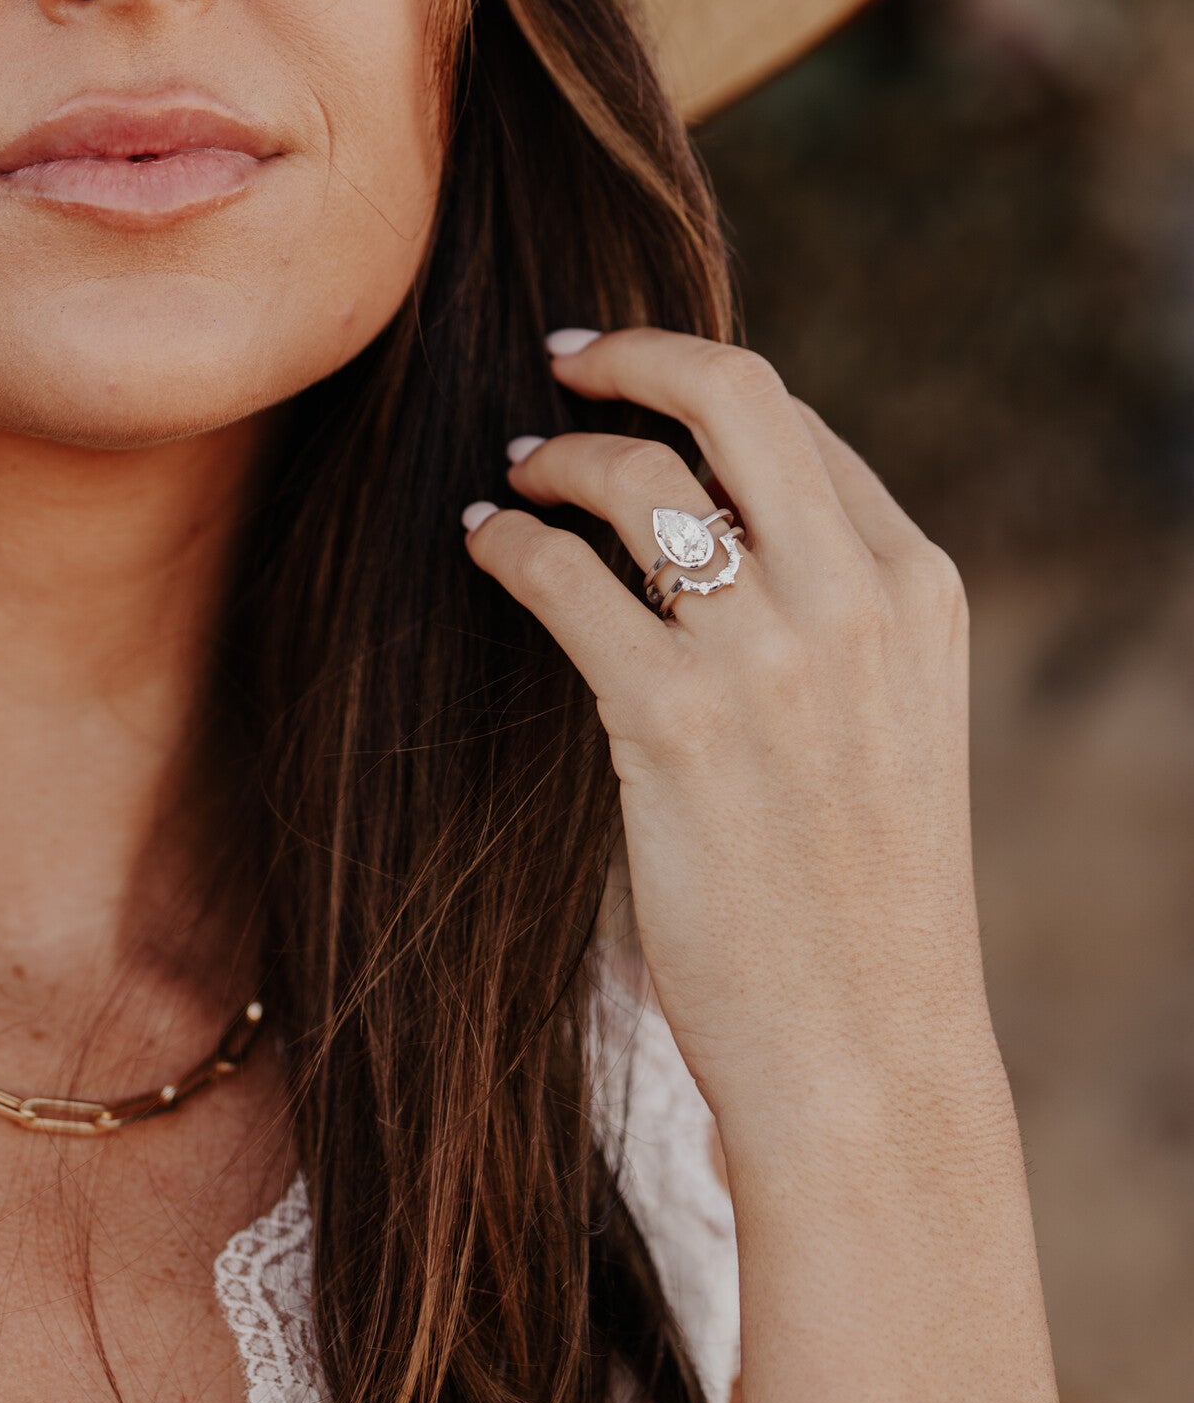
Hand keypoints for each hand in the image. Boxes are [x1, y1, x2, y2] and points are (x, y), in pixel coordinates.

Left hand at [463, 327, 993, 1159]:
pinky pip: (562, 574)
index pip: (800, 429)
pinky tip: (484, 544)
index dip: (705, 390)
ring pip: (638, 475)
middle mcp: (855, 598)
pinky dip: (508, 541)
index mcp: (919, 588)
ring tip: (516, 472)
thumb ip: (830, 613)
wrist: (863, 1047)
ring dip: (559, 457)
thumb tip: (711, 519)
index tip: (640, 388)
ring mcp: (769, 656)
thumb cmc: (860, 894)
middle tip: (565, 359)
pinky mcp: (673, 723)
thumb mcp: (891, 724)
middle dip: (637, 355)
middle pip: (736, 396)